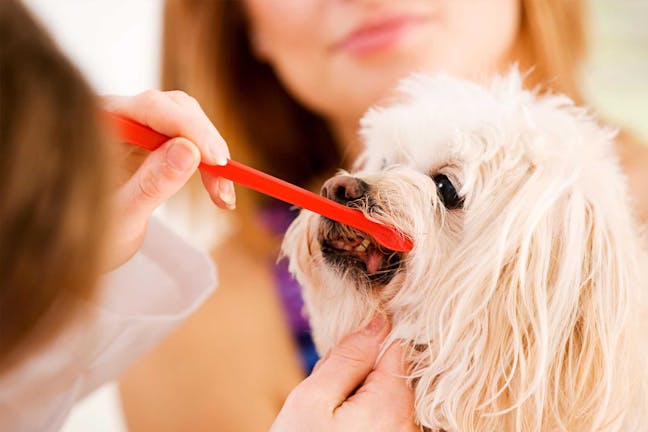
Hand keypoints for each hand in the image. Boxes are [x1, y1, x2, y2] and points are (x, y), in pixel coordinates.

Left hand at [102, 90, 234, 268]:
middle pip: (175, 109)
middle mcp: (118, 117)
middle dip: (206, 144)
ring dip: (211, 157)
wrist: (80, 245)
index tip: (216, 160)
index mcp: (98, 123)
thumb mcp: (121, 215)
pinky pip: (191, 141)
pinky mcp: (154, 141)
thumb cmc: (86, 232)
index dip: (190, 129)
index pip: (151, 108)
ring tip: (222, 196)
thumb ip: (152, 183)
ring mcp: (138, 127)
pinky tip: (219, 192)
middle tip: (224, 184)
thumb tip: (190, 152)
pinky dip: (208, 166)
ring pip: (189, 123)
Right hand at [271, 315, 419, 431]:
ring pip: (394, 397)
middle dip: (366, 373)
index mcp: (392, 406)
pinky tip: (347, 428)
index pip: (397, 348)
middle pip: (397, 374)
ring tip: (336, 415)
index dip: (369, 342)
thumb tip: (377, 321)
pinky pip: (392, 420)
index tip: (344, 356)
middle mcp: (412, 427)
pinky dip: (372, 415)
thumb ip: (347, 358)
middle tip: (332, 393)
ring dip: (368, 395)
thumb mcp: (312, 400)